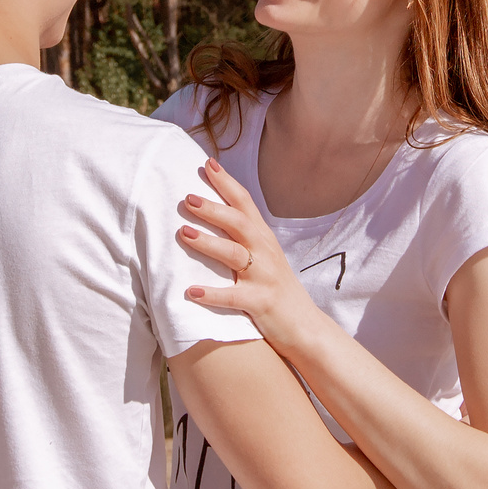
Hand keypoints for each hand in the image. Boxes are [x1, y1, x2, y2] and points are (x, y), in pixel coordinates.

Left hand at [179, 160, 329, 352]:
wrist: (304, 325)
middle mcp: (265, 252)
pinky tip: (191, 291)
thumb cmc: (276, 287)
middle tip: (187, 197)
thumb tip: (215, 211)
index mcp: (263, 238)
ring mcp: (264, 277)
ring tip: (183, 233)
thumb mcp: (264, 255)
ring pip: (235, 255)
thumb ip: (244, 235)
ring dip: (208, 243)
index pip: (244, 204)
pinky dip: (212, 294)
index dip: (227, 183)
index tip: (207, 163)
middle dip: (213, 209)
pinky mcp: (260, 303)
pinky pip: (235, 297)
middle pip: (239, 224)